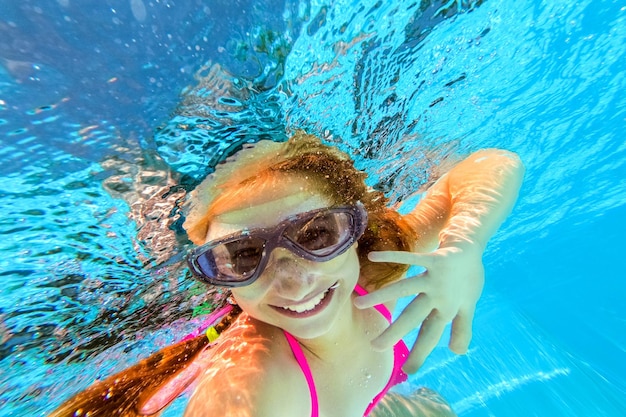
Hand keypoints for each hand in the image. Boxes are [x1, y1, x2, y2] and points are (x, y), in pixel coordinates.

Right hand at [353, 244, 483, 372]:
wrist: (473, 247)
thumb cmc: (469, 278)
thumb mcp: (469, 306)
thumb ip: (461, 328)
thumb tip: (457, 352)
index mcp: (446, 308)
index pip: (430, 334)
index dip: (420, 352)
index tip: (408, 370)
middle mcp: (438, 295)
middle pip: (413, 316)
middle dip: (395, 331)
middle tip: (376, 347)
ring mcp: (434, 277)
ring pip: (404, 288)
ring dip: (382, 295)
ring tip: (359, 304)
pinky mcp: (433, 259)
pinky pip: (410, 258)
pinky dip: (392, 257)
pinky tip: (373, 257)